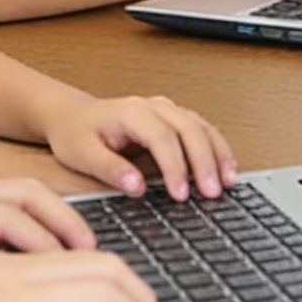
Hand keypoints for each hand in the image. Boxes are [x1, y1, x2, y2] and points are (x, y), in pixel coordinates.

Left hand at [0, 179, 92, 292]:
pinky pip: (11, 206)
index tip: (71, 268)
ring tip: (83, 252)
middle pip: (28, 193)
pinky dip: (38, 222)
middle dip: (65, 220)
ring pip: (24, 195)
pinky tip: (48, 252)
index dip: (44, 241)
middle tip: (95, 254)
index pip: (9, 217)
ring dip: (57, 218)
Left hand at [44, 94, 238, 199]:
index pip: (161, 137)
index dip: (174, 166)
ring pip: (201, 126)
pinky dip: (217, 148)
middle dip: (204, 162)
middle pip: (189, 129)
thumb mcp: (82, 155)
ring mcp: (167, 110)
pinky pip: (202, 129)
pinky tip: (227, 168)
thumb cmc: (76, 135)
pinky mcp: (174, 119)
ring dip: (217, 154)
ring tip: (229, 182)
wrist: (72, 116)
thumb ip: (111, 170)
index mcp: (131, 112)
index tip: (181, 195)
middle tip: (213, 194)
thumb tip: (137, 187)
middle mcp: (153, 106)